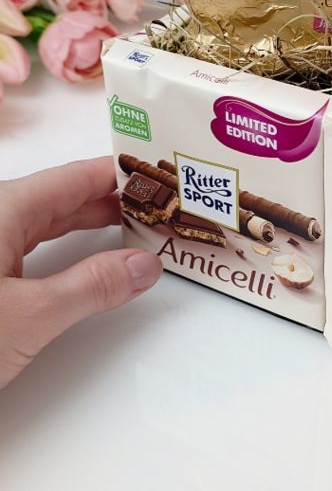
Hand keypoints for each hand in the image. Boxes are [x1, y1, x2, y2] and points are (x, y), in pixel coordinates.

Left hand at [0, 157, 162, 388]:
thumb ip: (92, 287)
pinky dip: (64, 252)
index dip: (118, 174)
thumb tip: (142, 265)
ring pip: (43, 225)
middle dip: (110, 202)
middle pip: (60, 199)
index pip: (74, 178)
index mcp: (1, 209)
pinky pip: (27, 249)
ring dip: (88, 228)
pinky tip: (84, 262)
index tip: (158, 173)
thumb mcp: (29, 316)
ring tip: (131, 231)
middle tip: (158, 207)